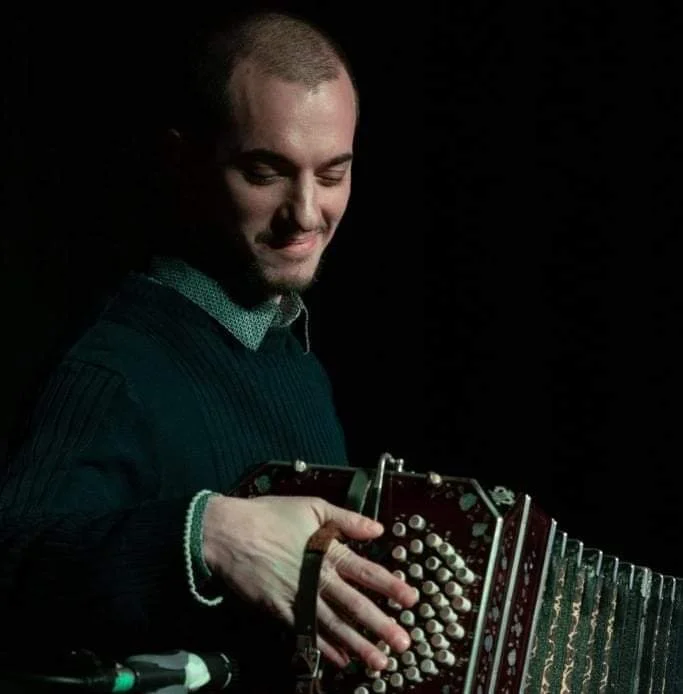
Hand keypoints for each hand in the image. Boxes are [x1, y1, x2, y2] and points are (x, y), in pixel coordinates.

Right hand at [202, 494, 416, 669]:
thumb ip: (346, 519)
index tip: (412, 600)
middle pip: (355, 606)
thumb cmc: (269, 516)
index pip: (367, 573)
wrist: (227, 533)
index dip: (391, 587)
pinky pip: (306, 634)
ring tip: (379, 662)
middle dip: (381, 626)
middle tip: (403, 644)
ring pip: (334, 627)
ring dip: (358, 645)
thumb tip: (377, 529)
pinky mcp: (279, 611)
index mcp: (327, 551)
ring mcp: (298, 598)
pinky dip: (324, 648)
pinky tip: (340, 660)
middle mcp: (317, 579)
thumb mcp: (312, 507)